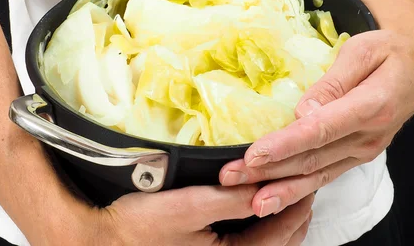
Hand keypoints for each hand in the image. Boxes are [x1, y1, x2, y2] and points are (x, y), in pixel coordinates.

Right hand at [57, 186, 313, 245]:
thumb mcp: (188, 206)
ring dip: (281, 218)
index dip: (298, 200)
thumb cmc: (143, 225)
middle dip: (296, 210)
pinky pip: (248, 242)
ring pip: (267, 243)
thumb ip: (231, 199)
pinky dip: (261, 224)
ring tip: (288, 189)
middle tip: (305, 179)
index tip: (309, 173)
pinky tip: (258, 205)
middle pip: (281, 241)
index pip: (283, 230)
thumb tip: (266, 185)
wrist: (104, 241)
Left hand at [219, 29, 413, 217]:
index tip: (254, 155)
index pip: (319, 131)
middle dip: (269, 170)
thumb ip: (333, 82)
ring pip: (317, 174)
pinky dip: (301, 190)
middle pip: (311, 158)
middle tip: (232, 177)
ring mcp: (364, 149)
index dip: (285, 145)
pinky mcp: (358, 153)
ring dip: (281, 188)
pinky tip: (279, 198)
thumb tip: (303, 110)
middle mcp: (367, 137)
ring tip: (251, 200)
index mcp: (369, 107)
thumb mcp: (363, 52)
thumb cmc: (391, 51)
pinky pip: (327, 174)